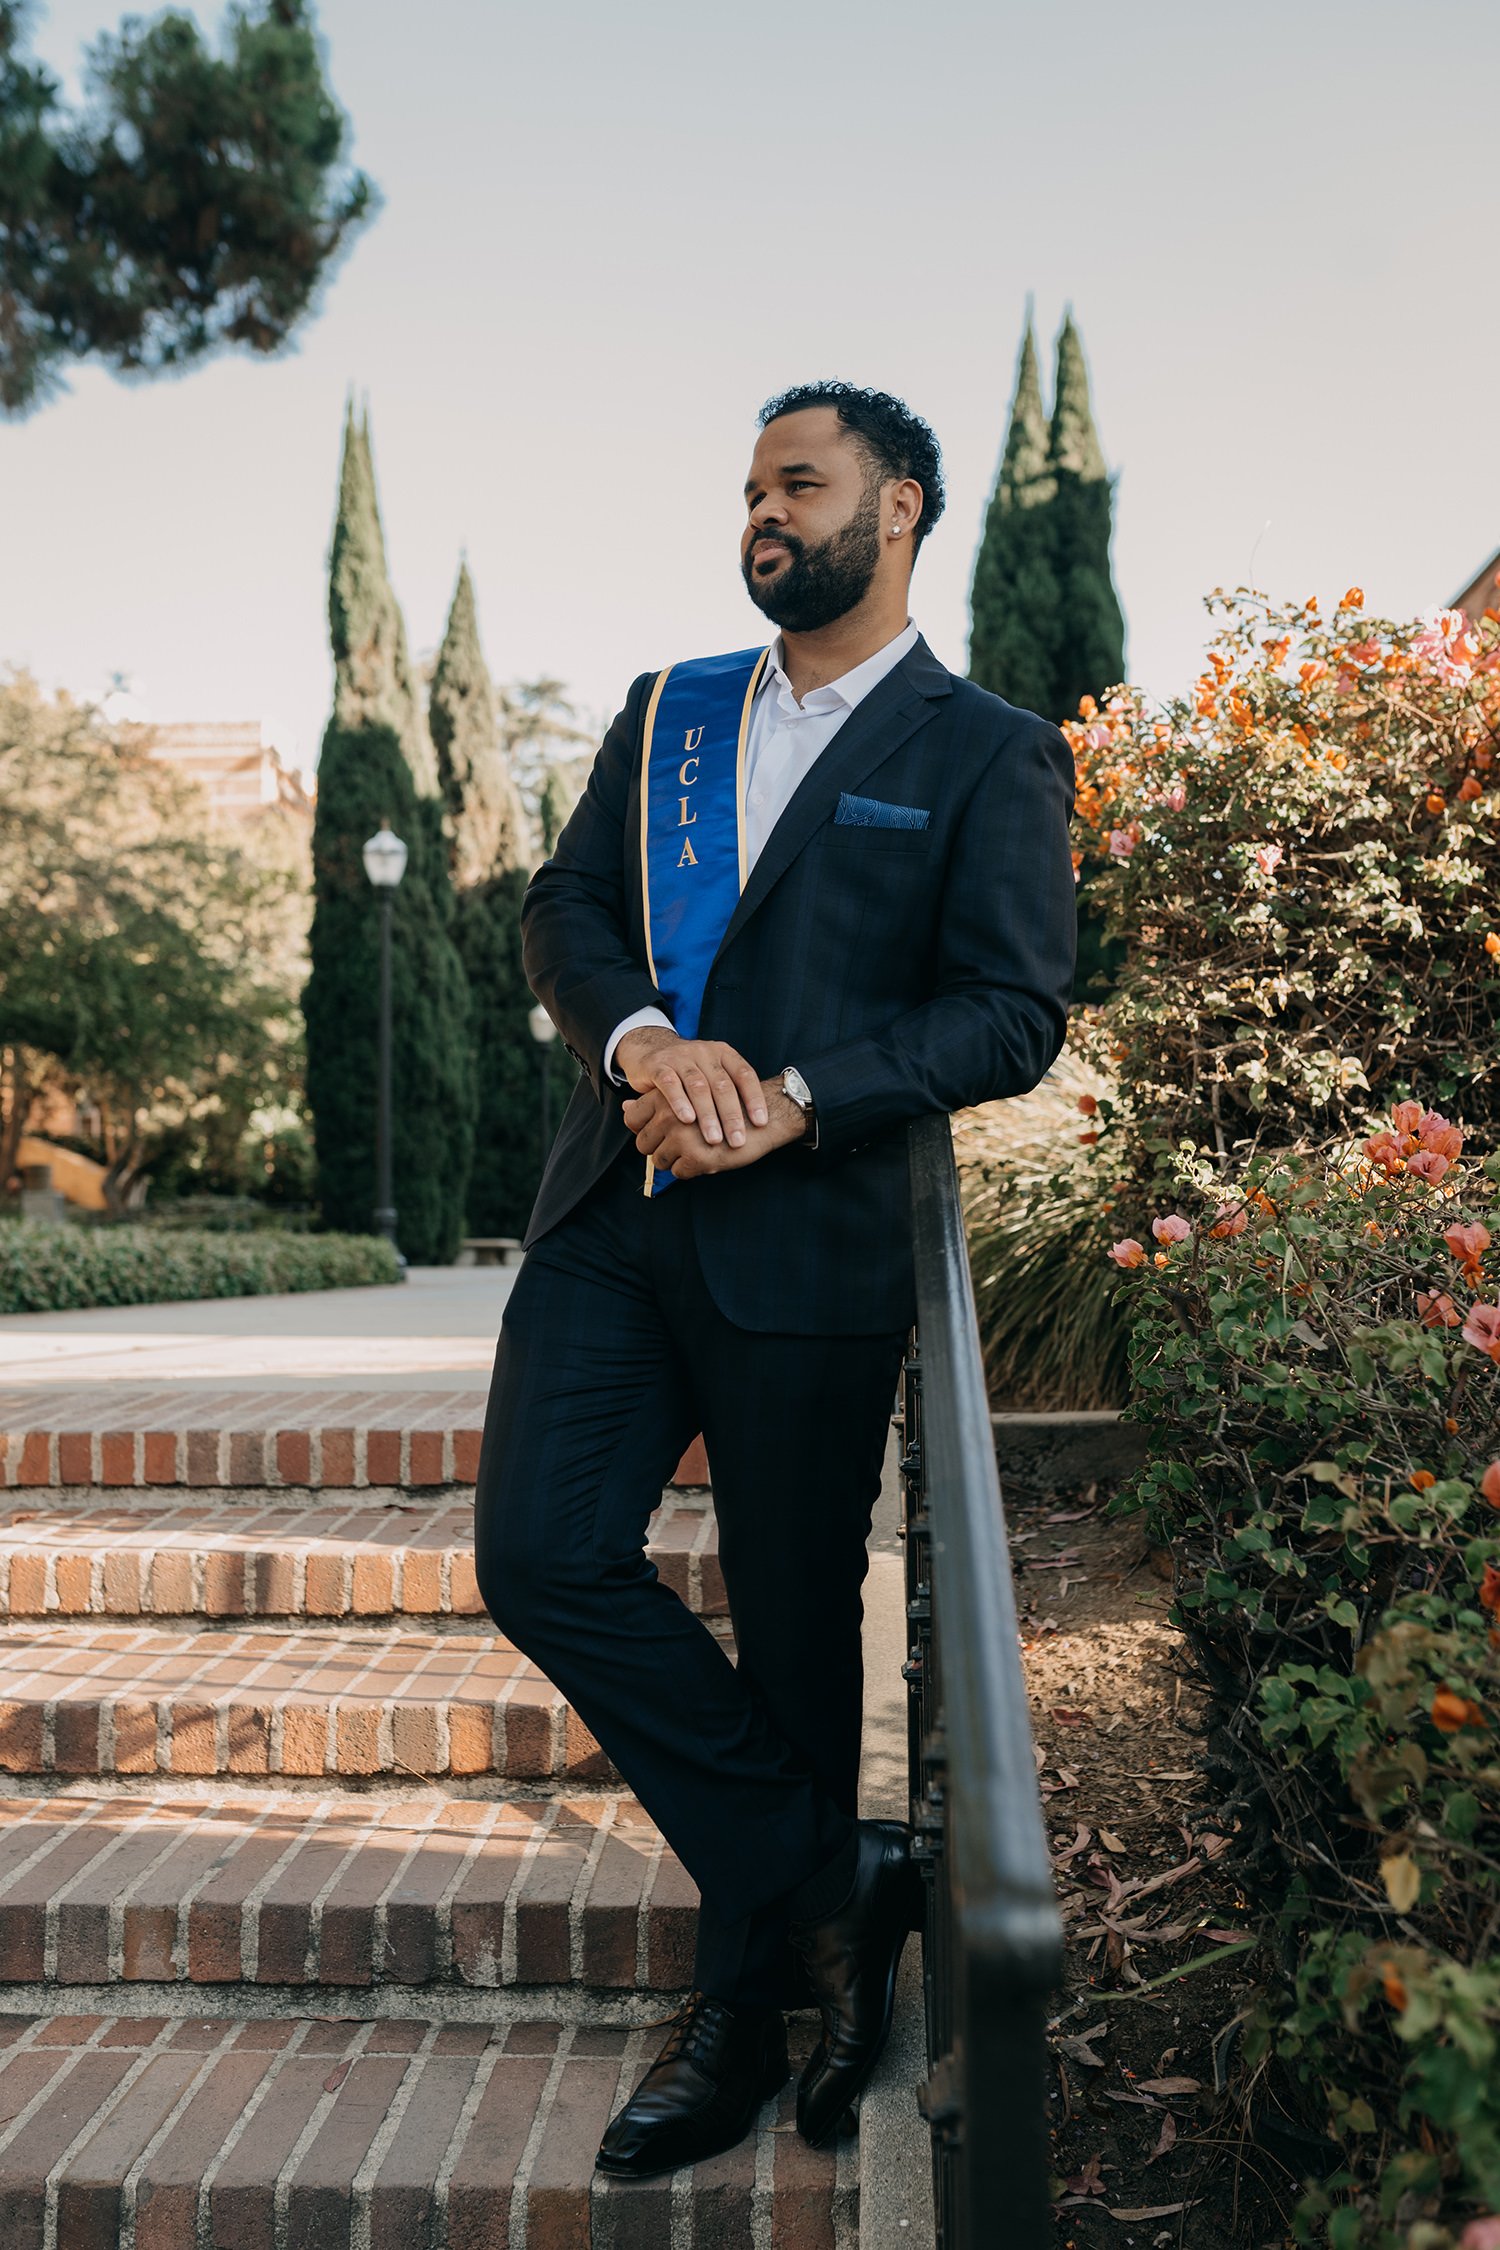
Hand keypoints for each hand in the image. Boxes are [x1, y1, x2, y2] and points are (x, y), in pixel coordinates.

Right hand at [615, 1026, 767, 1150]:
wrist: (649, 1049)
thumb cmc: (689, 1071)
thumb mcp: (712, 1073)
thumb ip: (730, 1091)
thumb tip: (759, 1125)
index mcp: (723, 1053)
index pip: (744, 1074)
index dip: (754, 1098)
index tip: (761, 1123)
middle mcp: (704, 1052)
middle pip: (722, 1084)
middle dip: (731, 1115)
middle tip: (737, 1141)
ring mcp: (680, 1057)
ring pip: (698, 1086)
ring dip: (708, 1115)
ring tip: (714, 1139)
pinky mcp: (658, 1065)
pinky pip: (670, 1084)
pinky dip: (679, 1102)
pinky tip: (687, 1120)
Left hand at [623, 1079, 805, 1178]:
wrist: (765, 1117)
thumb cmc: (724, 1105)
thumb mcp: (688, 1097)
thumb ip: (654, 1102)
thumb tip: (624, 1105)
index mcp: (666, 1096)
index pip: (632, 1118)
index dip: (643, 1129)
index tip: (660, 1131)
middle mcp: (670, 1115)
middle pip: (642, 1143)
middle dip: (658, 1148)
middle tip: (681, 1144)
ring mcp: (682, 1137)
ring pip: (658, 1160)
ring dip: (673, 1160)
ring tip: (694, 1150)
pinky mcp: (697, 1157)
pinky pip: (678, 1172)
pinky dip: (689, 1170)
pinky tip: (705, 1158)